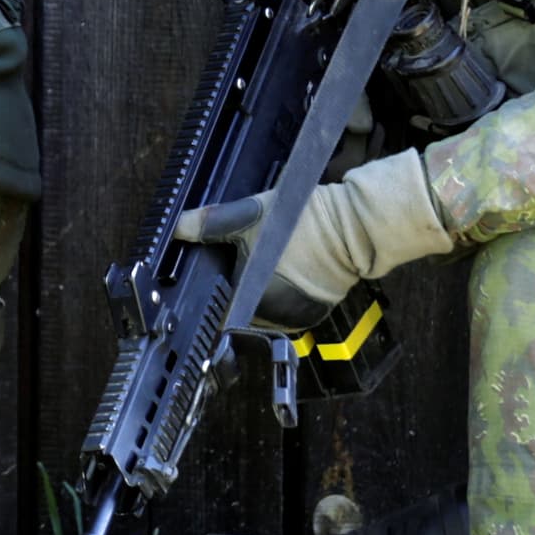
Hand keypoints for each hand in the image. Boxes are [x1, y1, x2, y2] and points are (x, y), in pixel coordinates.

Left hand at [172, 149, 452, 331]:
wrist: (356, 227)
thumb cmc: (307, 223)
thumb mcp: (250, 215)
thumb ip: (210, 223)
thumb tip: (179, 226)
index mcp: (251, 302)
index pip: (216, 306)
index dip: (208, 290)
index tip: (207, 274)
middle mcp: (273, 319)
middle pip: (237, 308)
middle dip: (232, 287)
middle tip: (236, 260)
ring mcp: (294, 319)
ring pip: (259, 309)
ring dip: (254, 291)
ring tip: (262, 263)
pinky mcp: (311, 313)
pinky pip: (282, 306)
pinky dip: (276, 291)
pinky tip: (279, 269)